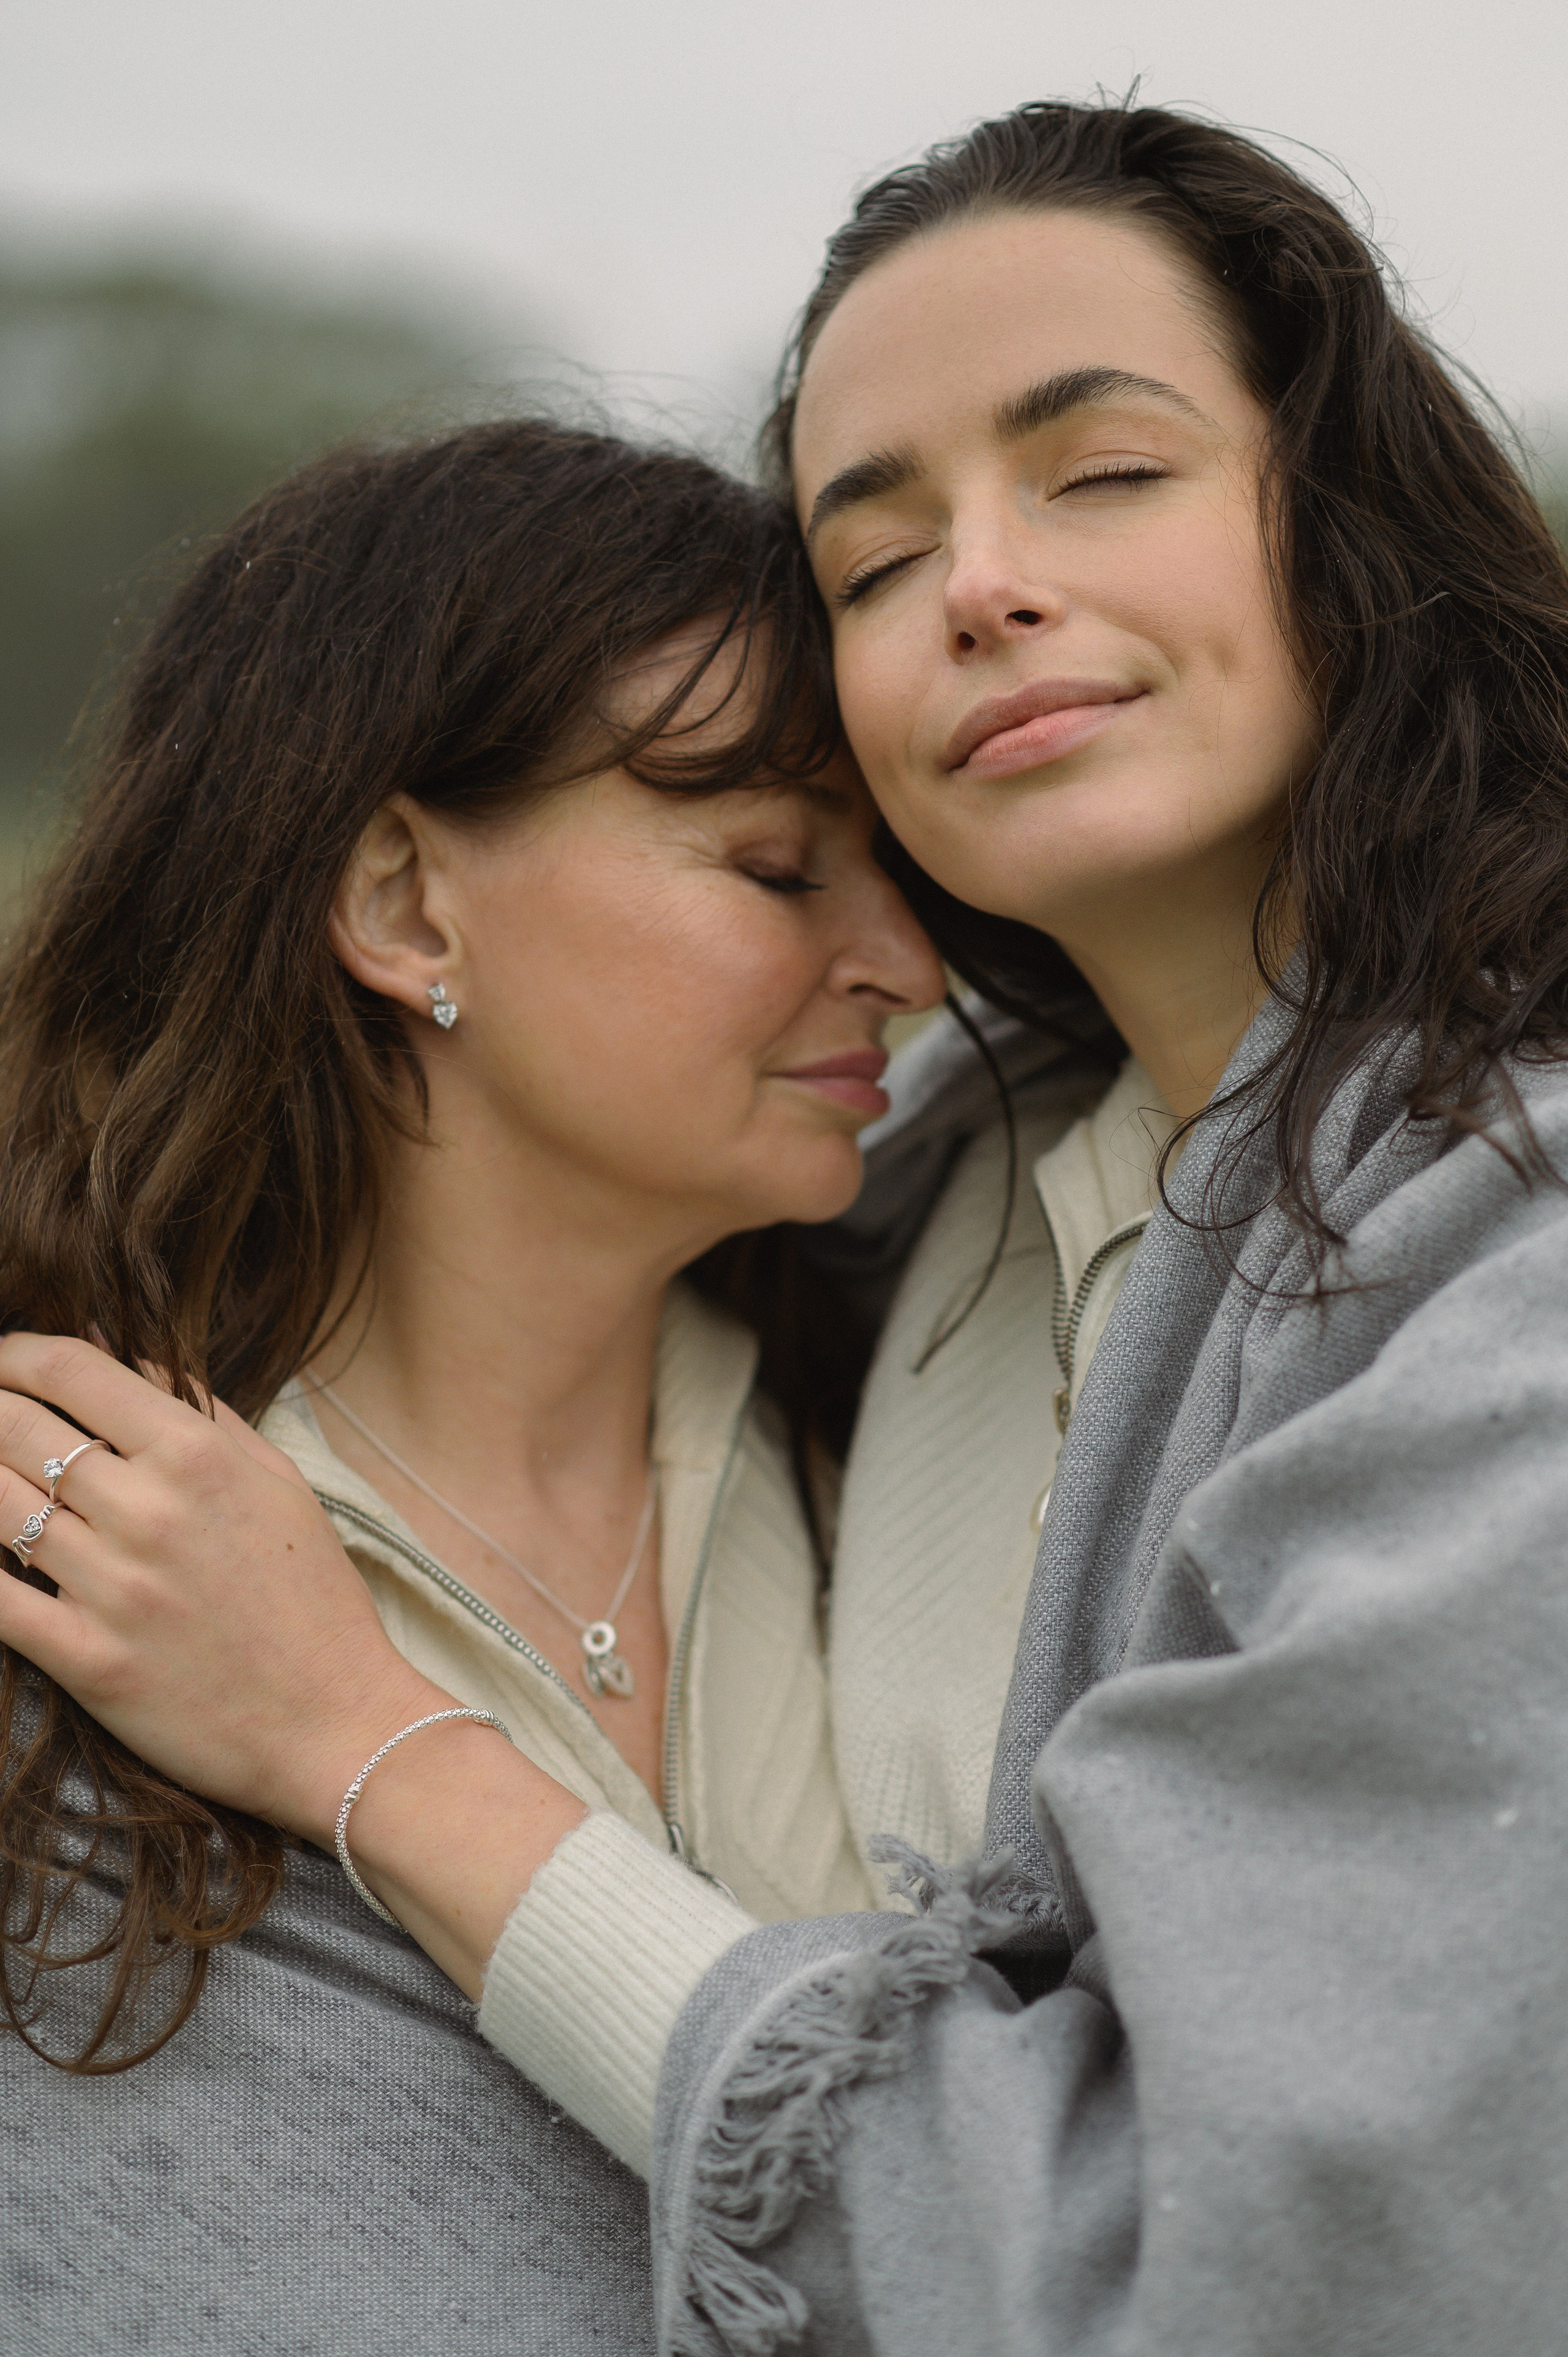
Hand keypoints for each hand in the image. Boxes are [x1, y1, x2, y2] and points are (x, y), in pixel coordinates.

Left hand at [0, 1333, 445, 1845]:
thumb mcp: (278, 1481)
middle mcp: (149, 1513)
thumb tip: (121, 1353)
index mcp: (199, 1457)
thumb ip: (200, 1411)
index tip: (3, 1361)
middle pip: (16, 1428)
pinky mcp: (87, 1661)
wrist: (337, 1723)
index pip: (73, 1372)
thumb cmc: (313, 1598)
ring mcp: (113, 1589)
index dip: (17, 1354)